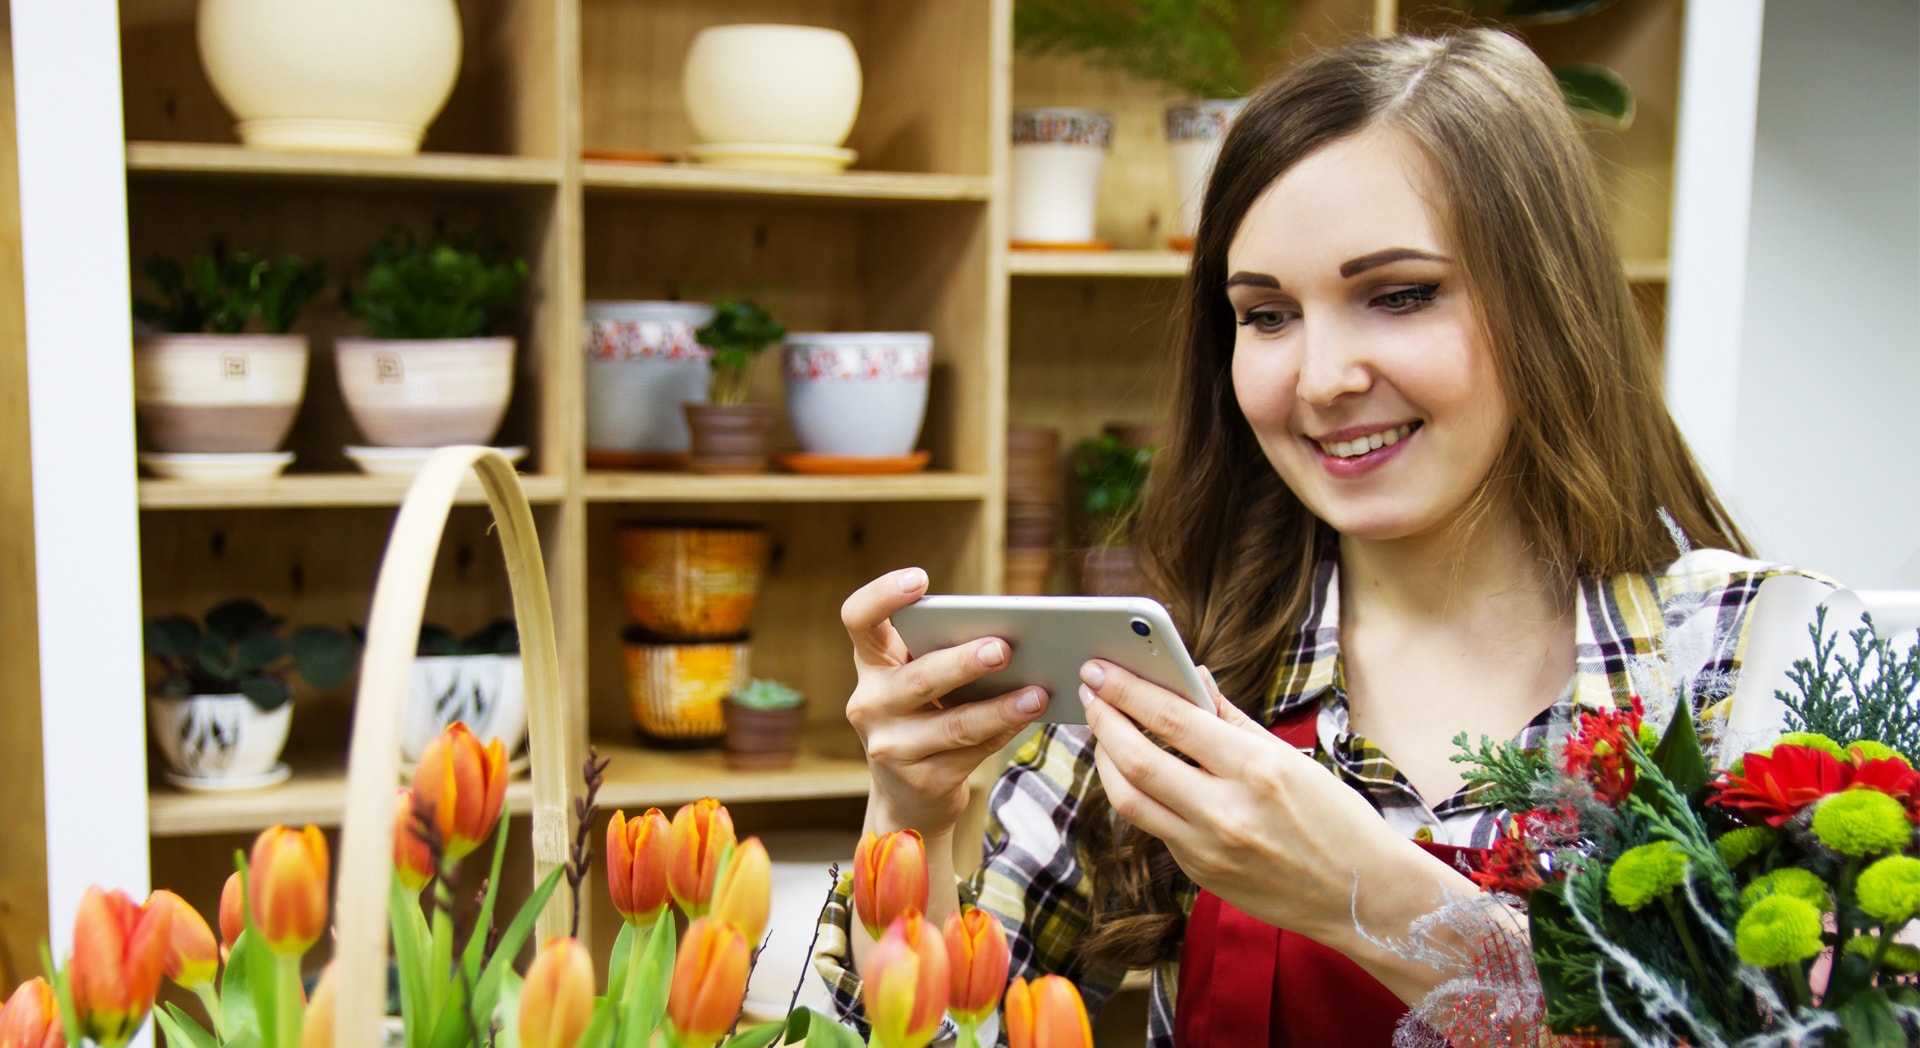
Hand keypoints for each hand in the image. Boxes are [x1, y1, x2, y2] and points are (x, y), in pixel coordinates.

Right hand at [841, 568, 1051, 834]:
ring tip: (1038, 692)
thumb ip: (943, 656)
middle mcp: (870, 704)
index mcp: (870, 665)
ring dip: (1000, 707)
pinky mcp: (922, 780)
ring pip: (954, 723)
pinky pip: (971, 752)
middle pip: (919, 677)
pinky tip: (1030, 716)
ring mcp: (891, 747)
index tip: (920, 579)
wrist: (907, 799)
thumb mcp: (920, 685)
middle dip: (963, 662)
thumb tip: (1007, 637)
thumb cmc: (924, 718)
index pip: (858, 619)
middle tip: (1003, 648)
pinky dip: (1004, 731)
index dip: (883, 595)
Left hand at [1079, 659, 1443, 947]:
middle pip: (1136, 760)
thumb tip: (1193, 677)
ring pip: (1129, 799)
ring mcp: (1208, 849)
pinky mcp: (1200, 873)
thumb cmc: (1337, 818)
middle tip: (1088, 691)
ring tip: (1101, 730)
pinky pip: (1154, 827)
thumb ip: (1233, 719)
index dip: (1127, 690)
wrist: (1364, 897)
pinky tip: (1135, 771)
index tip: (1101, 668)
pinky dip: (1138, 793)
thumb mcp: (1291, 758)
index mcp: (1257, 769)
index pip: (1172, 719)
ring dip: (1105, 759)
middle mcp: (1226, 811)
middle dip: (1103, 719)